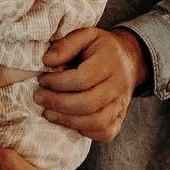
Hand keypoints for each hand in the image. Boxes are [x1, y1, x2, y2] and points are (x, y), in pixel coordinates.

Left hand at [36, 27, 148, 143]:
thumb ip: (66, 44)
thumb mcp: (86, 36)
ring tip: (48, 112)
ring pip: (96, 122)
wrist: (129, 60)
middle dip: (58, 103)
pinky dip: (84, 131)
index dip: (57, 83)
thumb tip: (47, 60)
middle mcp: (119, 85)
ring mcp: (121, 104)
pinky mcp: (120, 118)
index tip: (42, 80)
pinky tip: (68, 120)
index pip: (82, 79)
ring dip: (67, 120)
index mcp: (110, 62)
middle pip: (88, 103)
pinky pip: (105, 133)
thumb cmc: (101, 49)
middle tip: (39, 97)